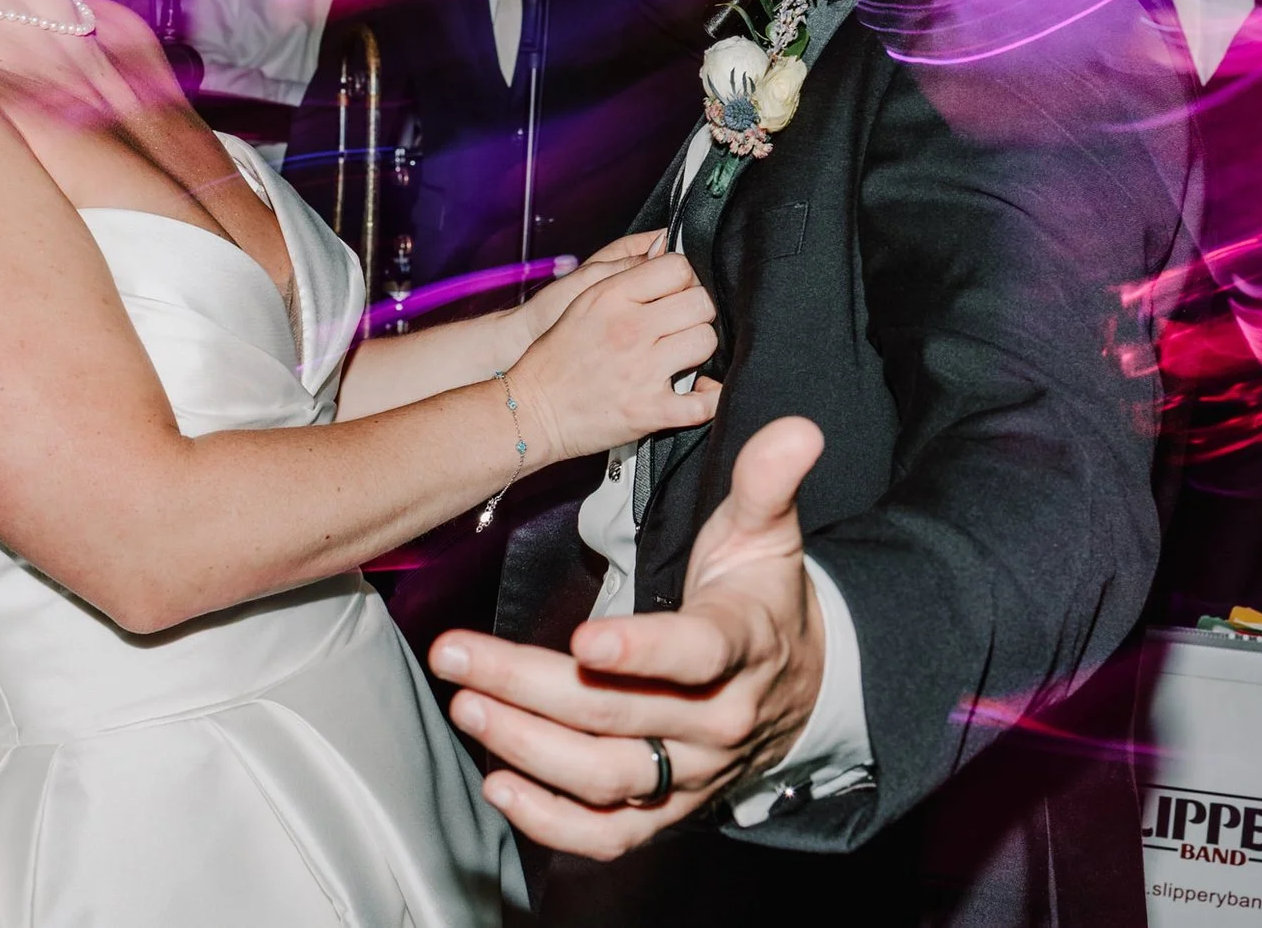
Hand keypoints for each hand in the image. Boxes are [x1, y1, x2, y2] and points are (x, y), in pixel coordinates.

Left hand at [431, 417, 827, 858]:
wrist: (802, 690)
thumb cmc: (761, 599)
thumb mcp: (766, 535)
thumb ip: (766, 481)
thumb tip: (795, 428)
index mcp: (744, 644)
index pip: (697, 654)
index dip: (642, 650)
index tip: (585, 640)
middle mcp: (718, 720)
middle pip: (618, 713)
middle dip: (528, 685)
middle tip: (458, 654)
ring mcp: (691, 772)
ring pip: (606, 775)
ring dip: (528, 747)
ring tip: (467, 706)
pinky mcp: (667, 808)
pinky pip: (611, 834)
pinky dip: (553, 822)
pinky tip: (500, 784)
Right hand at [507, 251, 717, 463]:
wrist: (531, 410)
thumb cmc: (554, 359)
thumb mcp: (581, 301)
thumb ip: (624, 273)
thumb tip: (664, 247)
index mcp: (612, 298)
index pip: (678, 268)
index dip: (683, 280)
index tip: (677, 293)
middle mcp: (629, 330)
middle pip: (700, 304)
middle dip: (696, 313)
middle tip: (682, 325)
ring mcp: (641, 370)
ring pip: (706, 343)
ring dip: (700, 351)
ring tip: (682, 356)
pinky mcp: (649, 410)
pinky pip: (703, 403)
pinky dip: (710, 399)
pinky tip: (703, 392)